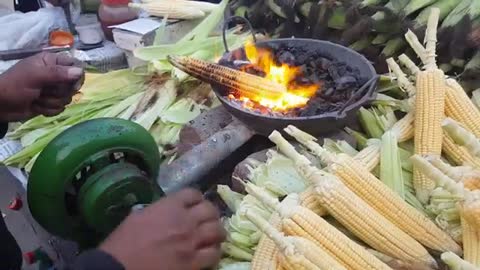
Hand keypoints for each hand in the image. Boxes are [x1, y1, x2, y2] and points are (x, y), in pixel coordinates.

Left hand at [0, 52, 83, 121]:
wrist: (0, 105)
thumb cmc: (14, 86)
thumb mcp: (35, 76)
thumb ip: (58, 73)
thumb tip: (80, 72)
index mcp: (51, 62)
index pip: (76, 65)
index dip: (77, 76)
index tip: (73, 85)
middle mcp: (55, 74)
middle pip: (73, 85)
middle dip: (59, 92)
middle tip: (44, 91)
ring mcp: (53, 90)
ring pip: (67, 99)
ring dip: (51, 102)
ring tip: (37, 99)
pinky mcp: (51, 103)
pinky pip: (61, 108)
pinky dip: (49, 110)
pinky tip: (37, 107)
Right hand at [100, 189, 225, 269]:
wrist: (119, 267)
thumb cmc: (122, 243)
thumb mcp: (138, 217)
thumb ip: (158, 211)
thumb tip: (166, 213)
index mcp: (169, 206)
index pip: (193, 194)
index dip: (197, 199)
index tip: (196, 205)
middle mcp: (185, 220)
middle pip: (210, 210)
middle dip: (210, 215)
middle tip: (207, 221)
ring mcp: (191, 241)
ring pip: (217, 230)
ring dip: (216, 233)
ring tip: (213, 237)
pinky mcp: (193, 262)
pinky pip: (214, 253)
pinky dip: (214, 253)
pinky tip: (209, 254)